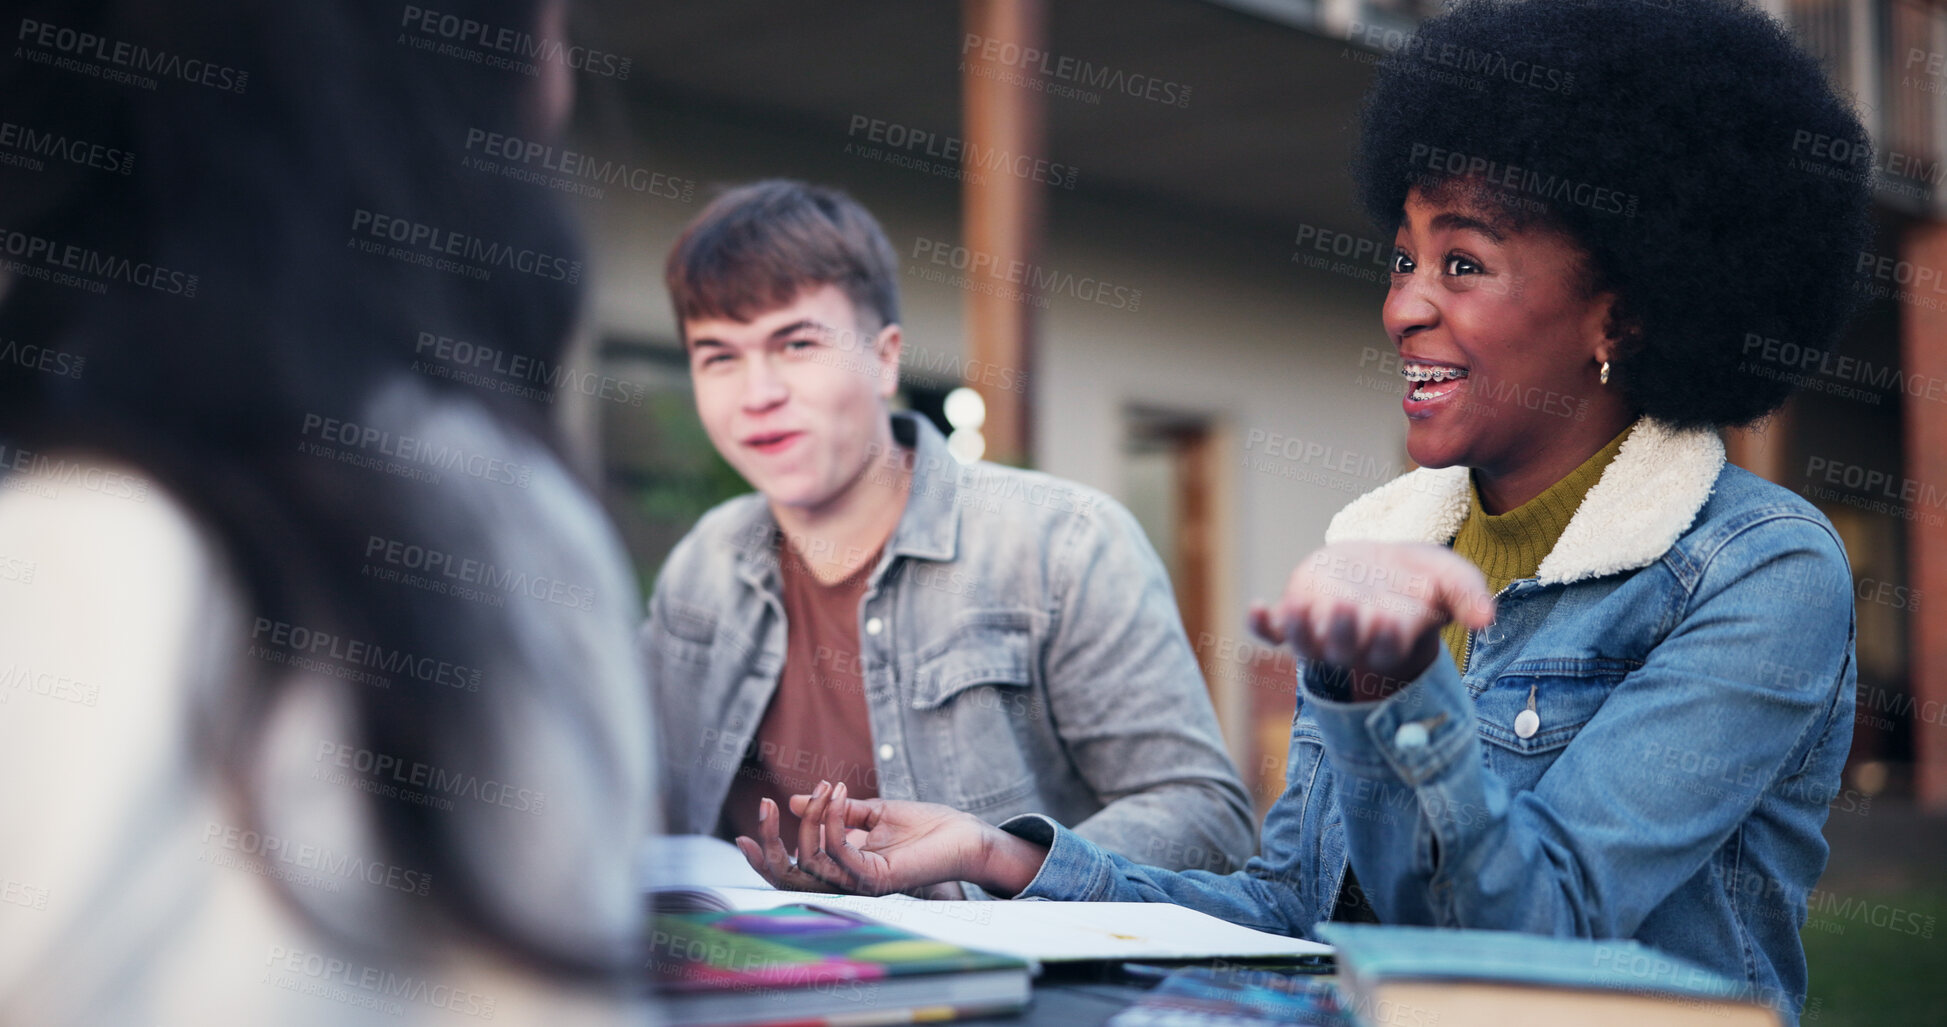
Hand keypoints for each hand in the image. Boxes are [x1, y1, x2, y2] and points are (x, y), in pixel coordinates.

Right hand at [736, 781, 1046, 896]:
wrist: (965, 834)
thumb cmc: (924, 826)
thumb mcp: (873, 811)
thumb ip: (836, 810)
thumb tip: (797, 801)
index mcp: (841, 869)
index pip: (791, 870)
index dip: (764, 852)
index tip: (754, 819)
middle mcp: (845, 882)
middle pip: (788, 876)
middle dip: (769, 842)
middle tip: (767, 804)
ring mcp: (860, 883)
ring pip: (811, 860)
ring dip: (814, 817)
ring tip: (830, 786)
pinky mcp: (877, 879)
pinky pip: (840, 854)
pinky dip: (833, 821)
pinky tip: (840, 795)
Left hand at [1248, 541, 1494, 699]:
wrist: (1383, 568)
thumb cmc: (1421, 579)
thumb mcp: (1451, 578)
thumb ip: (1469, 596)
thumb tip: (1487, 619)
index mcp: (1392, 638)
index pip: (1388, 647)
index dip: (1388, 636)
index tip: (1392, 616)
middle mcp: (1353, 642)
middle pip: (1343, 649)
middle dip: (1343, 631)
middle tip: (1346, 606)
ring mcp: (1321, 630)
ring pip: (1305, 644)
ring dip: (1299, 630)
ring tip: (1296, 608)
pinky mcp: (1296, 613)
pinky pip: (1272, 632)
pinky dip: (1260, 625)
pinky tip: (1254, 609)